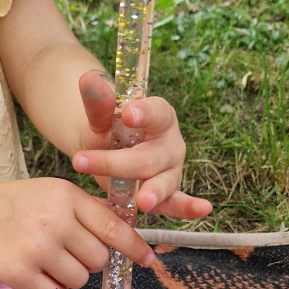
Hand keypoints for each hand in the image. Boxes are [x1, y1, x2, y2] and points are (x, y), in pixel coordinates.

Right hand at [0, 177, 154, 288]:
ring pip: (80, 279)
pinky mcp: (19, 274)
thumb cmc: (20, 205)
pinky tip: (36, 273)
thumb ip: (89, 209)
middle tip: (68, 251)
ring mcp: (36, 248)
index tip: (148, 259)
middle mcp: (54, 221)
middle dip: (90, 260)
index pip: (112, 226)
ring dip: (69, 276)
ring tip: (48, 259)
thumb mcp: (56, 193)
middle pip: (99, 259)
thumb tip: (130, 229)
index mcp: (67, 197)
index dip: (134, 246)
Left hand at [72, 71, 212, 219]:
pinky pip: (177, 203)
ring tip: (143, 200)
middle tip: (84, 162)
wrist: (107, 151)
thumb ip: (97, 102)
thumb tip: (86, 77)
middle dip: (118, 163)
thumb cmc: (108, 130)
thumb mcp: (100, 117)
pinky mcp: (168, 192)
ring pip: (163, 181)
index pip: (156, 112)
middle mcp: (171, 143)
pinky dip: (188, 209)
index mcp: (160, 116)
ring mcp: (171, 170)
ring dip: (154, 192)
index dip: (144, 113)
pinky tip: (204, 210)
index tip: (126, 113)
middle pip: (150, 156)